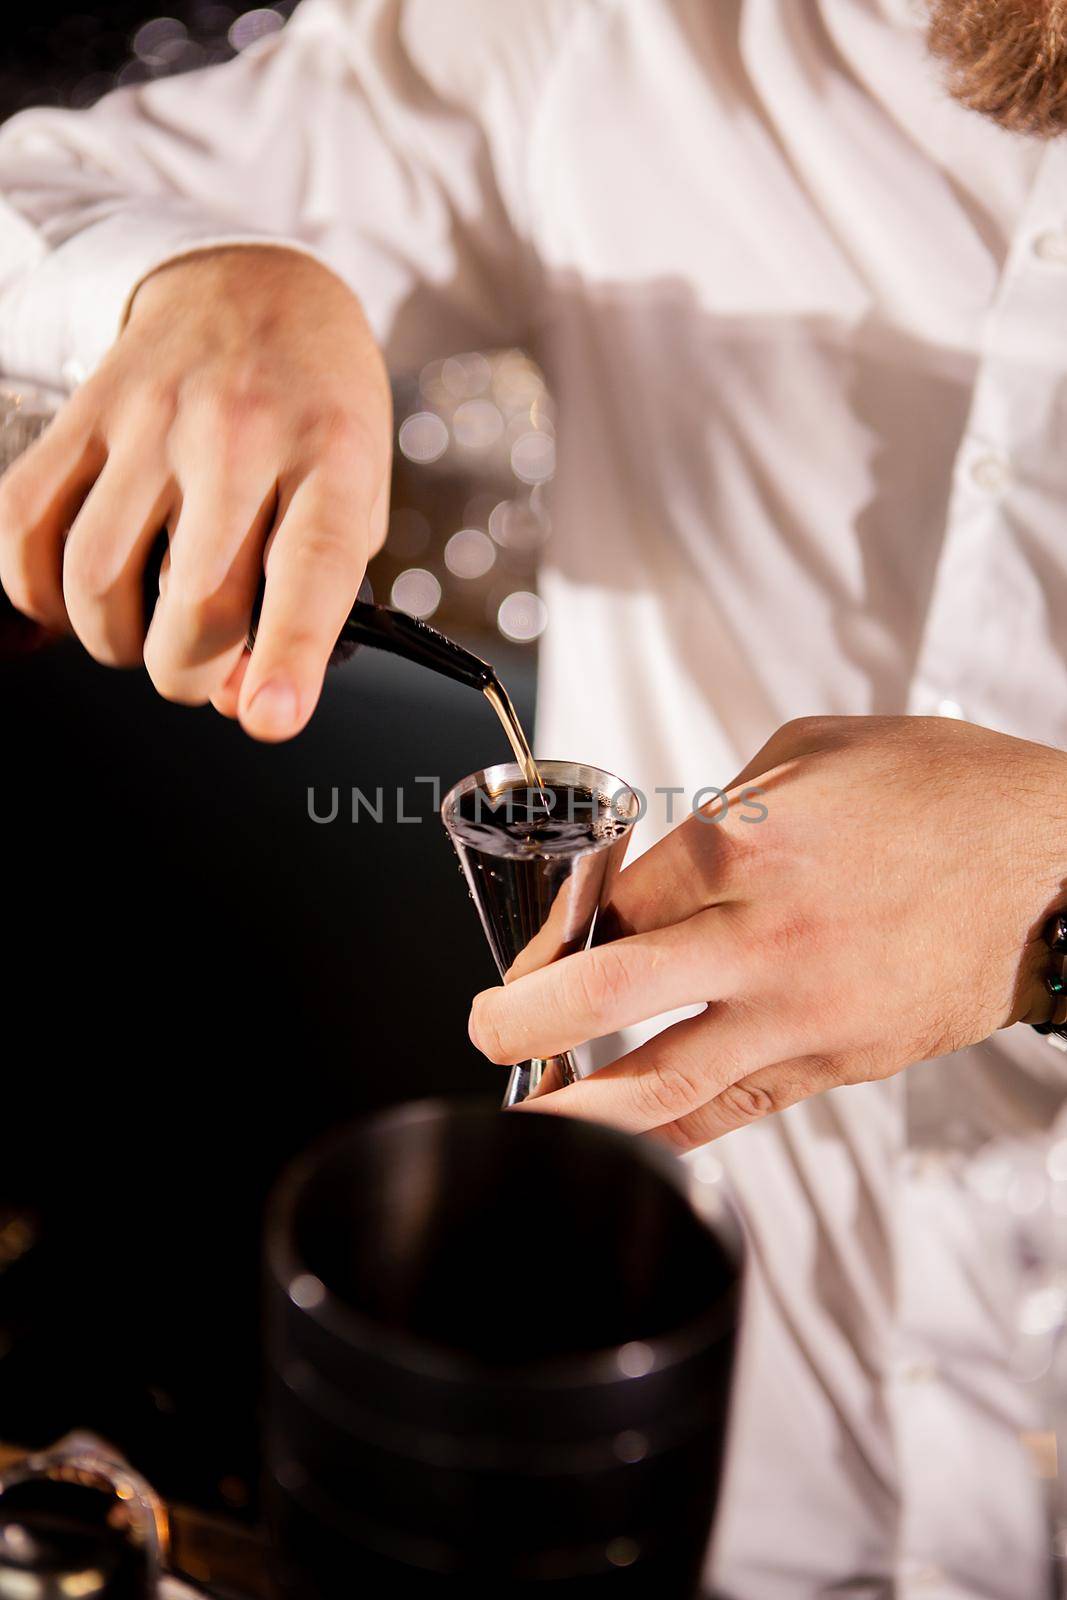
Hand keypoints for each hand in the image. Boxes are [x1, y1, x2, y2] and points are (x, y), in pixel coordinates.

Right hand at [0, 245, 390, 739]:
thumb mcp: (353, 502)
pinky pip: (24, 528)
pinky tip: (76, 595)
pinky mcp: (82, 415)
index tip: (271, 720)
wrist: (256, 289)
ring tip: (143, 631)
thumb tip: (239, 700)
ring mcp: (150, 420)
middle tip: (197, 670)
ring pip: (95, 578)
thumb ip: (312, 604)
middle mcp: (240, 433)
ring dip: (113, 643)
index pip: (310, 565)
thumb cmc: (317, 416)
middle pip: (192, 600)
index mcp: (332, 456)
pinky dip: (38, 593)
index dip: (288, 654)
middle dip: (189, 676)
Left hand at [468, 716, 1066, 1149]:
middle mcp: (768, 935)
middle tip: (485, 1033)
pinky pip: (737, 1107)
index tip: (539, 943)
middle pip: (612, 993)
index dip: (557, 928)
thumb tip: (661, 854)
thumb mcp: (815, 748)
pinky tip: (627, 1137)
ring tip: (525, 1118)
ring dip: (581, 1105)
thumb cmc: (942, 791)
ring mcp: (805, 1010)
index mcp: (751, 842)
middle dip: (527, 1022)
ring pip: (666, 1079)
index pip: (614, 902)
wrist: (1054, 865)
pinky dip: (672, 1127)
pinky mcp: (840, 1060)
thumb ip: (724, 801)